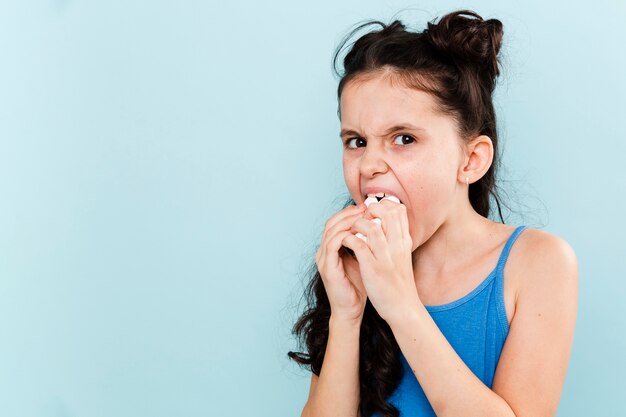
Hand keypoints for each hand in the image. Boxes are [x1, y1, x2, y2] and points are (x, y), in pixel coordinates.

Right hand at [315, 204, 368, 321]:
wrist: (351, 310)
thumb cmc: (359, 287)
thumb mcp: (364, 260)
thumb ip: (366, 244)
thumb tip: (379, 227)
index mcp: (332, 248)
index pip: (337, 222)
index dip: (351, 212)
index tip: (368, 207)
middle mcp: (324, 251)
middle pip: (332, 222)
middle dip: (349, 213)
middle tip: (365, 207)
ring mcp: (323, 259)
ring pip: (331, 230)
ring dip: (348, 221)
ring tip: (363, 217)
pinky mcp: (327, 268)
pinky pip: (332, 245)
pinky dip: (344, 235)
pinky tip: (358, 233)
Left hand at [341, 198, 419, 323]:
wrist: (403, 308)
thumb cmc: (400, 283)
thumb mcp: (402, 257)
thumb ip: (396, 240)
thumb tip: (385, 224)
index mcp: (405, 242)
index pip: (399, 211)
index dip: (384, 205)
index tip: (372, 210)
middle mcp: (398, 246)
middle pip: (387, 213)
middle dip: (370, 210)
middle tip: (360, 217)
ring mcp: (385, 256)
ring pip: (371, 227)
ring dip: (357, 224)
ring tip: (352, 230)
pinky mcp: (373, 268)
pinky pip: (359, 245)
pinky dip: (350, 239)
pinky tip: (347, 242)